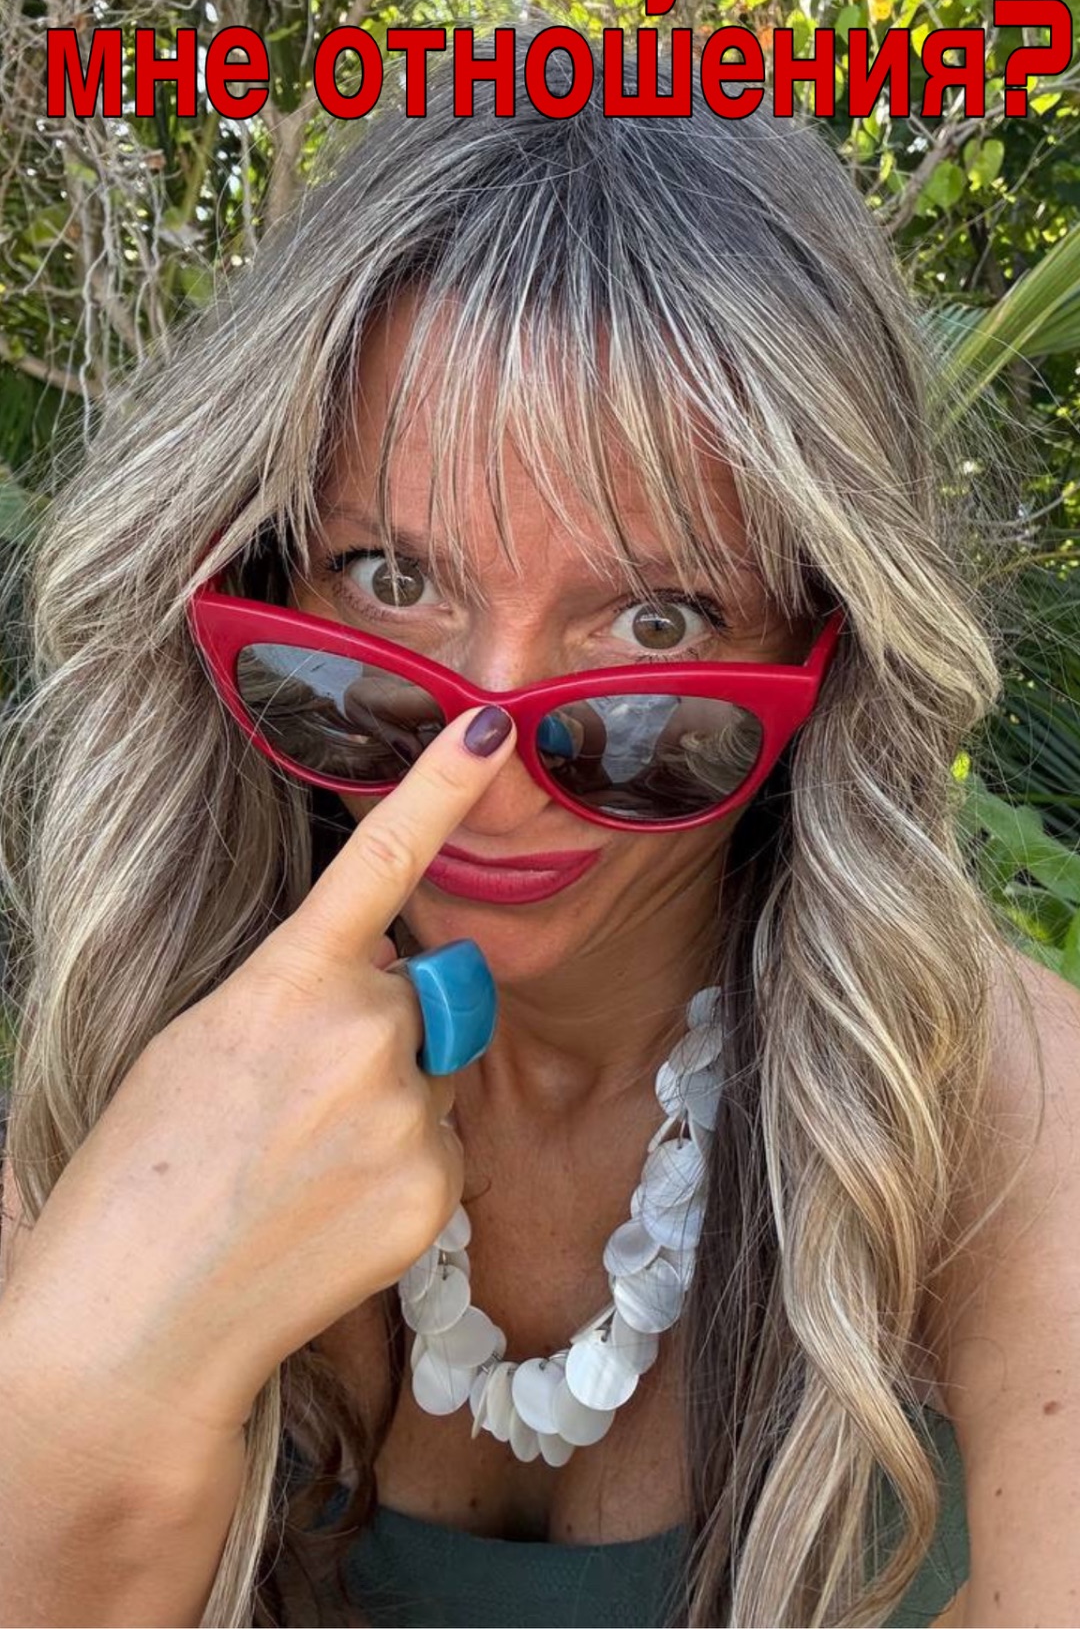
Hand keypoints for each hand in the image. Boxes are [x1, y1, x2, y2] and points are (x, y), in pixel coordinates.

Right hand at [0, 705, 515, 1440]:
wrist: (139, 1316)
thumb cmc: (148, 1165)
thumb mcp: (206, 1037)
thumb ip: (304, 989)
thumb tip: (394, 985)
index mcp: (289, 979)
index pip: (382, 859)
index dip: (442, 784)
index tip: (497, 722)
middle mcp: (363, 1032)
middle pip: (415, 996)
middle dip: (377, 1028)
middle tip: (291, 1100)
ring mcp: (407, 1114)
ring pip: (433, 1074)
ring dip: (392, 1100)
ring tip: (302, 1164)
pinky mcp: (437, 1190)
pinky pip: (443, 1149)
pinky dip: (402, 1170)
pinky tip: (331, 1209)